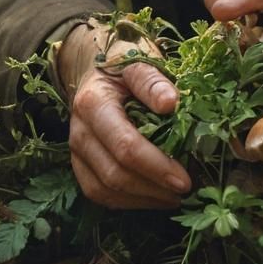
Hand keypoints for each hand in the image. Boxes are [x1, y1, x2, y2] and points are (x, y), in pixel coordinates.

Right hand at [57, 22, 191, 208]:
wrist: (95, 67)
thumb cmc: (123, 63)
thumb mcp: (140, 62)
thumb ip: (153, 81)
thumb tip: (172, 104)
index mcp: (93, 104)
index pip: (124, 145)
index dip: (155, 166)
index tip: (184, 179)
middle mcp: (79, 132)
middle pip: (114, 174)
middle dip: (152, 188)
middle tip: (185, 191)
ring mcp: (76, 151)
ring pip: (104, 190)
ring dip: (141, 200)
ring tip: (173, 198)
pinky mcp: (80, 164)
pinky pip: (99, 193)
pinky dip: (127, 201)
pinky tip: (154, 197)